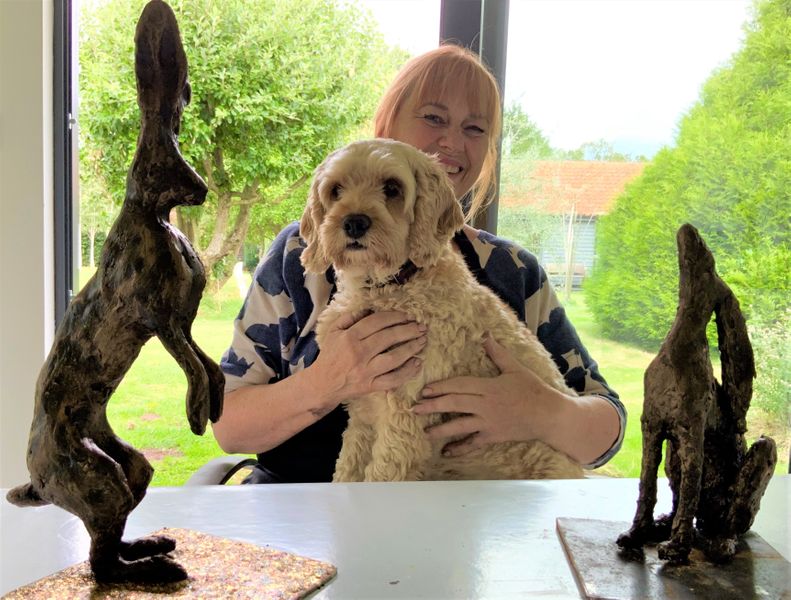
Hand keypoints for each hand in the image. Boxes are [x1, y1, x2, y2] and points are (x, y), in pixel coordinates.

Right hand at [311, 311, 426, 405]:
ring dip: (411, 348)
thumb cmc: (330, 356)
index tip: (407, 315)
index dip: (394, 317)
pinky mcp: (371, 386)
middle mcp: (359, 353)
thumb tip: (368, 309)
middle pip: (388, 338)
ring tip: (422, 341)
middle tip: (421, 326)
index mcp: (350, 337)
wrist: (323, 384)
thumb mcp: (334, 332)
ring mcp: (366, 371)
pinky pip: (392, 380)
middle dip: (408, 330)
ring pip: (393, 358)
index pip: (377, 322)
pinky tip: (417, 363)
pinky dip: (407, 373)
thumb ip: (349, 318)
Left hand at [412, 335, 570, 456]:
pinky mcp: (493, 436)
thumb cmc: (533, 390)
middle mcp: (485, 405)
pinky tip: (446, 452)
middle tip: (415, 409)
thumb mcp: (515, 368)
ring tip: (425, 431)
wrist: (549, 416)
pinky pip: (473, 443)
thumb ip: (498, 353)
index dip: (441, 387)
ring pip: (460, 426)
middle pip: (454, 404)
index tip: (425, 390)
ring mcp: (488, 423)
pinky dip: (460, 448)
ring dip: (441, 429)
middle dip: (433, 406)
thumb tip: (486, 337)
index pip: (459, 386)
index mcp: (488, 387)